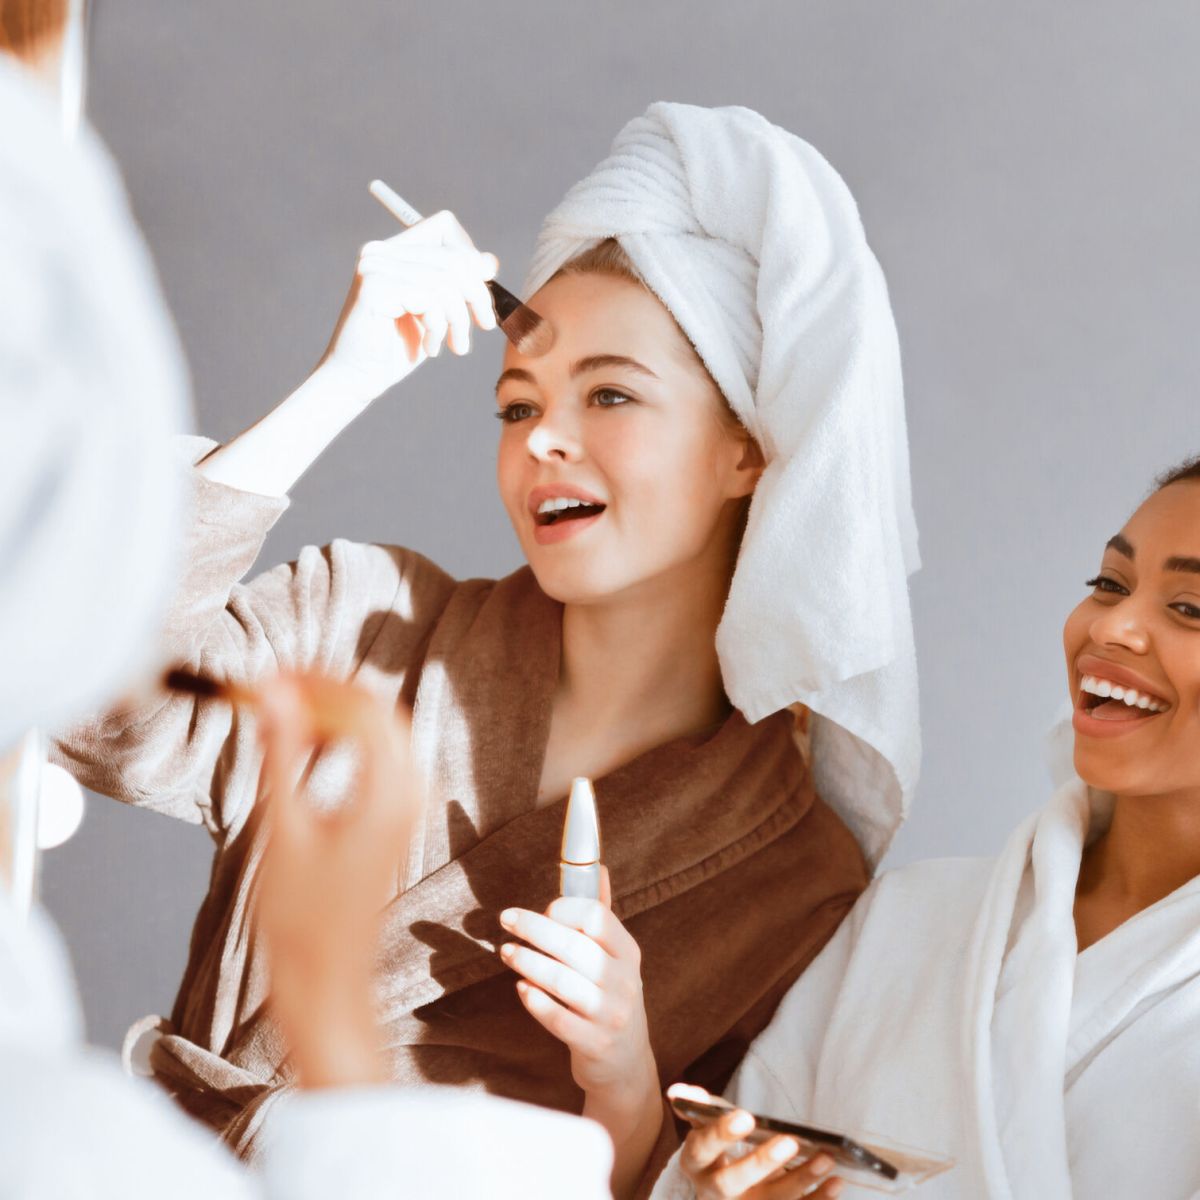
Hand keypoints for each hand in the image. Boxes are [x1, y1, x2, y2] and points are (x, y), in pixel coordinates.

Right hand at [253, 672, 422, 1087]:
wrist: (326, 978)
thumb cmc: (299, 918)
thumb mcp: (282, 828)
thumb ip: (281, 753)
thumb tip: (274, 692)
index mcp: (388, 795)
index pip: (362, 708)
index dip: (316, 683)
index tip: (271, 677)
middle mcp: (411, 796)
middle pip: (379, 713)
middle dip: (329, 692)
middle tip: (275, 687)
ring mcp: (410, 808)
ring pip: (383, 733)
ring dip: (337, 714)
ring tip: (284, 710)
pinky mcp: (399, 819)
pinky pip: (383, 757)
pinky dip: (348, 739)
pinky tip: (310, 743)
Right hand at [316, 209, 498, 401]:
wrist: (356, 380)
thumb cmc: (396, 349)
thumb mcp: (436, 313)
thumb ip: (457, 285)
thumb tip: (488, 262)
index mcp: (395, 251)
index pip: (445, 226)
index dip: (470, 256)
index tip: (479, 294)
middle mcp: (381, 252)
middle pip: (453, 256)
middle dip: (477, 295)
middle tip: (484, 326)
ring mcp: (375, 267)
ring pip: (446, 281)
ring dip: (460, 320)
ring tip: (457, 346)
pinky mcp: (374, 289)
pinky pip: (429, 299)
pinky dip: (438, 327)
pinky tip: (430, 347)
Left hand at [499, 868, 661, 1192]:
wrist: (626, 1064)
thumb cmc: (611, 997)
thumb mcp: (615, 958)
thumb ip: (602, 915)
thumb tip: (599, 867)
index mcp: (628, 953)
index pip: (597, 918)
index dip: (566, 909)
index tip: (544, 908)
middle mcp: (624, 982)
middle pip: (574, 946)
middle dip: (535, 929)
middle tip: (508, 920)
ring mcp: (611, 1015)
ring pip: (563, 981)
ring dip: (529, 963)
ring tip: (506, 952)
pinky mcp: (594, 1044)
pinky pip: (559, 1019)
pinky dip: (536, 1002)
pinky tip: (521, 988)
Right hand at [673, 1086, 842, 1198]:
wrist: (725, 1198)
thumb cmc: (719, 1154)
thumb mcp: (706, 1131)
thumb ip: (699, 1110)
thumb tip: (678, 1091)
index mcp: (696, 1164)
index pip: (702, 1148)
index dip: (721, 1134)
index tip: (746, 1117)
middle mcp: (715, 1193)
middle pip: (731, 1184)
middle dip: (760, 1164)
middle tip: (790, 1141)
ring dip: (800, 1180)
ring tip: (826, 1158)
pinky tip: (836, 1182)